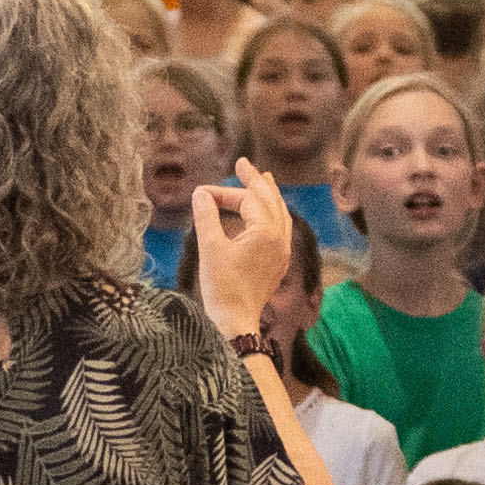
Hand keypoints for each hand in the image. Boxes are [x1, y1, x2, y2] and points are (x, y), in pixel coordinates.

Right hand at [189, 164, 299, 336]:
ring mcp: (282, 251)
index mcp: (266, 232)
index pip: (247, 200)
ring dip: (269, 195)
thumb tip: (201, 193)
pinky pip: (281, 228)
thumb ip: (207, 216)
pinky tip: (267, 212)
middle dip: (256, 181)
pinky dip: (273, 213)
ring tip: (265, 178)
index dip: (224, 193)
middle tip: (243, 163)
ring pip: (280, 213)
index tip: (202, 194)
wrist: (236, 321)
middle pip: (271, 200)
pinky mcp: (278, 262)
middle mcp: (280, 239)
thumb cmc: (222, 288)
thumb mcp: (210, 248)